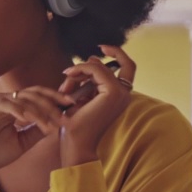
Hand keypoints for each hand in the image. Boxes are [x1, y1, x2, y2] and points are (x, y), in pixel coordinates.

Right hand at [0, 86, 74, 180]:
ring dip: (39, 110)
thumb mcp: (22, 142)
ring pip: (23, 98)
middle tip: (67, 111)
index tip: (72, 105)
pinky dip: (19, 110)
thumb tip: (57, 125)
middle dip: (53, 101)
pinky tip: (29, 119)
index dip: (55, 98)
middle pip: (34, 93)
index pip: (38, 96)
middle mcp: (7, 101)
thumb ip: (37, 132)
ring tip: (52, 123)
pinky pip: (6, 105)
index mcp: (15, 107)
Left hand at [57, 45, 135, 165]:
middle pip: (115, 64)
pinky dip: (81, 68)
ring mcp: (121, 94)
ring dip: (79, 71)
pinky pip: (97, 69)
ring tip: (65, 84)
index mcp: (120, 96)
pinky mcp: (113, 93)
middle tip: (69, 75)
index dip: (116, 53)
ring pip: (101, 66)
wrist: (75, 144)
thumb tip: (92, 57)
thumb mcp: (81, 96)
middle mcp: (124, 95)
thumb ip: (88, 78)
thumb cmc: (75, 125)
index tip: (100, 48)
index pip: (126, 67)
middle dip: (88, 66)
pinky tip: (68, 76)